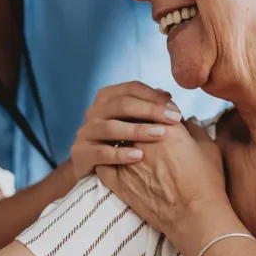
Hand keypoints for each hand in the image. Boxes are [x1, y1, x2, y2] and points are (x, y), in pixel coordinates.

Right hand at [70, 82, 185, 179]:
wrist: (92, 167)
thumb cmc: (120, 141)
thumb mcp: (134, 121)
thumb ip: (149, 108)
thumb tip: (167, 98)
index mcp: (107, 97)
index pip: (131, 88)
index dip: (154, 96)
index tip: (175, 108)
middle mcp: (94, 110)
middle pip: (122, 105)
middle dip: (151, 111)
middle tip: (174, 120)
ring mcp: (86, 131)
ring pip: (111, 127)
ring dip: (137, 130)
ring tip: (160, 135)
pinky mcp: (81, 152)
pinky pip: (101, 152)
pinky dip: (120, 154)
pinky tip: (139, 156)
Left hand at [96, 119, 226, 238]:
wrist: (195, 217)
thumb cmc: (207, 184)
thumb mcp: (209, 149)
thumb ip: (195, 129)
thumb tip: (188, 120)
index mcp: (167, 126)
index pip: (153, 107)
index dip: (156, 110)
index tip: (158, 117)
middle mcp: (143, 139)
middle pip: (131, 119)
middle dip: (135, 120)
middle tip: (139, 127)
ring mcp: (127, 160)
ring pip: (114, 139)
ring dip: (119, 138)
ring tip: (125, 144)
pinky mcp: (118, 181)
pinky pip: (103, 163)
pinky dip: (106, 160)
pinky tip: (111, 161)